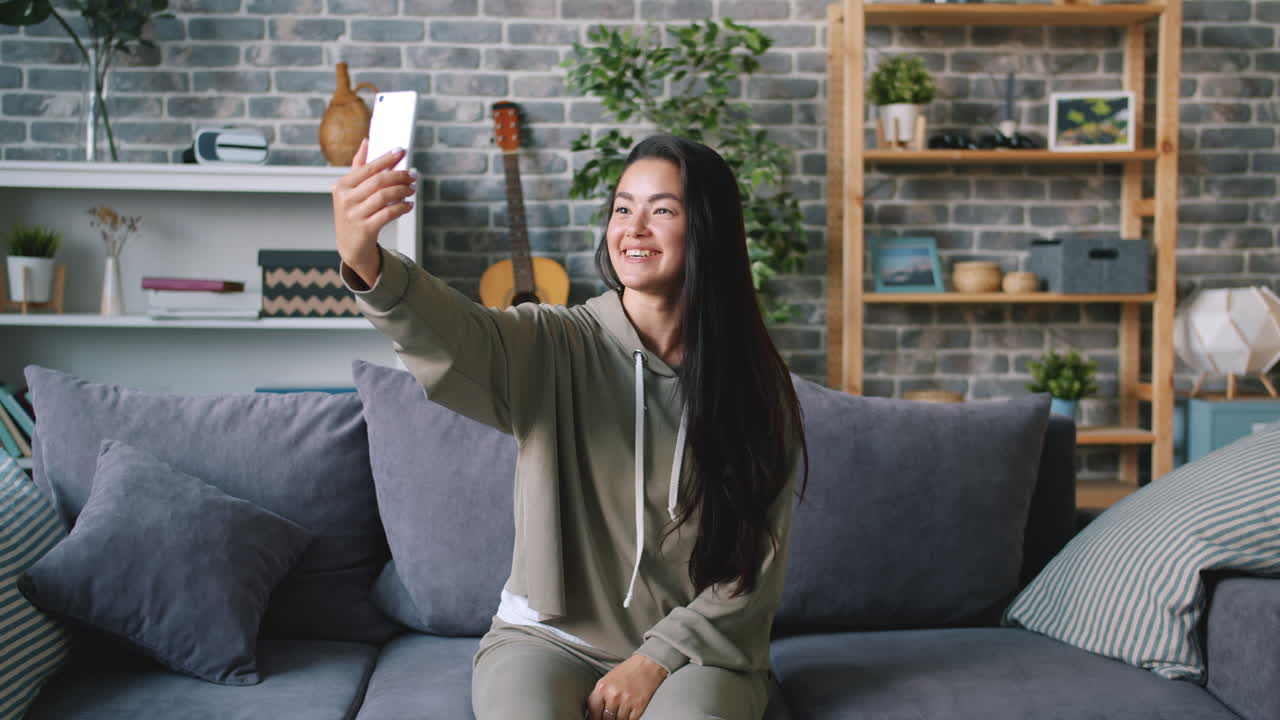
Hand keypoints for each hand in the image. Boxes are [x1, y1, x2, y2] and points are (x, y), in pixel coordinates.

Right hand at [331, 138, 416, 286]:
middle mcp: (345, 199)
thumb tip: (367, 142)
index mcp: (342, 185)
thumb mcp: (351, 191)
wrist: (351, 246)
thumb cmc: (354, 213)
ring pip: (384, 196)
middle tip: (413, 174)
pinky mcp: (365, 229)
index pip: (368, 168)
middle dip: (399, 175)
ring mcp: (354, 214)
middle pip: (378, 181)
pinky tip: (409, 205)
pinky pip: (388, 213)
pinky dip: (402, 208)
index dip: (386, 158)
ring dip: (403, 190)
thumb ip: (359, 166)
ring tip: (412, 188)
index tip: (401, 151)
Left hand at [585, 654, 668, 719]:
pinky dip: (629, 719)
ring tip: (620, 713)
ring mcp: (626, 701)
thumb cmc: (629, 670)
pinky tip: (628, 714)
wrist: (648, 664)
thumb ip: (601, 695)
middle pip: (605, 718)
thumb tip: (596, 711)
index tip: (596, 718)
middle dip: (606, 718)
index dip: (594, 717)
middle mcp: (613, 694)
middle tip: (609, 716)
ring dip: (618, 719)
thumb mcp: (608, 679)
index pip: (593, 710)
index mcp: (602, 687)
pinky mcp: (639, 706)